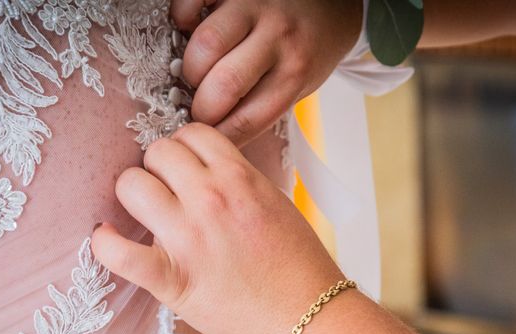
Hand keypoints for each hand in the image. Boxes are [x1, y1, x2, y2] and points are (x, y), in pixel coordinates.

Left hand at [91, 123, 343, 333]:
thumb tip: (201, 171)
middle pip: (158, 152)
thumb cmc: (296, 264)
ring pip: (131, 186)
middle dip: (158, 166)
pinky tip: (107, 239)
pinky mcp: (171, 279)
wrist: (304, 317)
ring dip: (134, 194)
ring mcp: (187, 238)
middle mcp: (211, 199)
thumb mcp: (276, 202)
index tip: (184, 165)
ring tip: (145, 212)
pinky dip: (105, 245)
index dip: (184, 147)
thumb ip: (238, 181)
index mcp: (240, 178)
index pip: (192, 133)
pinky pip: (118, 254)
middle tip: (166, 189)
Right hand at [171, 0, 362, 145]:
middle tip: (199, 108)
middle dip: (200, 107)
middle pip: (224, 84)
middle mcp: (279, 38)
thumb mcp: (296, 90)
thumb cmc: (306, 55)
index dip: (216, 135)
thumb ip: (260, 109)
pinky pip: (195, 0)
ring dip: (191, 67)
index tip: (204, 138)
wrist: (332, 9)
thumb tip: (213, 136)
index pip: (246, 121)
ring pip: (206, 44)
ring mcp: (256, 6)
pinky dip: (184, 17)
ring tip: (196, 73)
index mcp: (294, 76)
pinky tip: (192, 30)